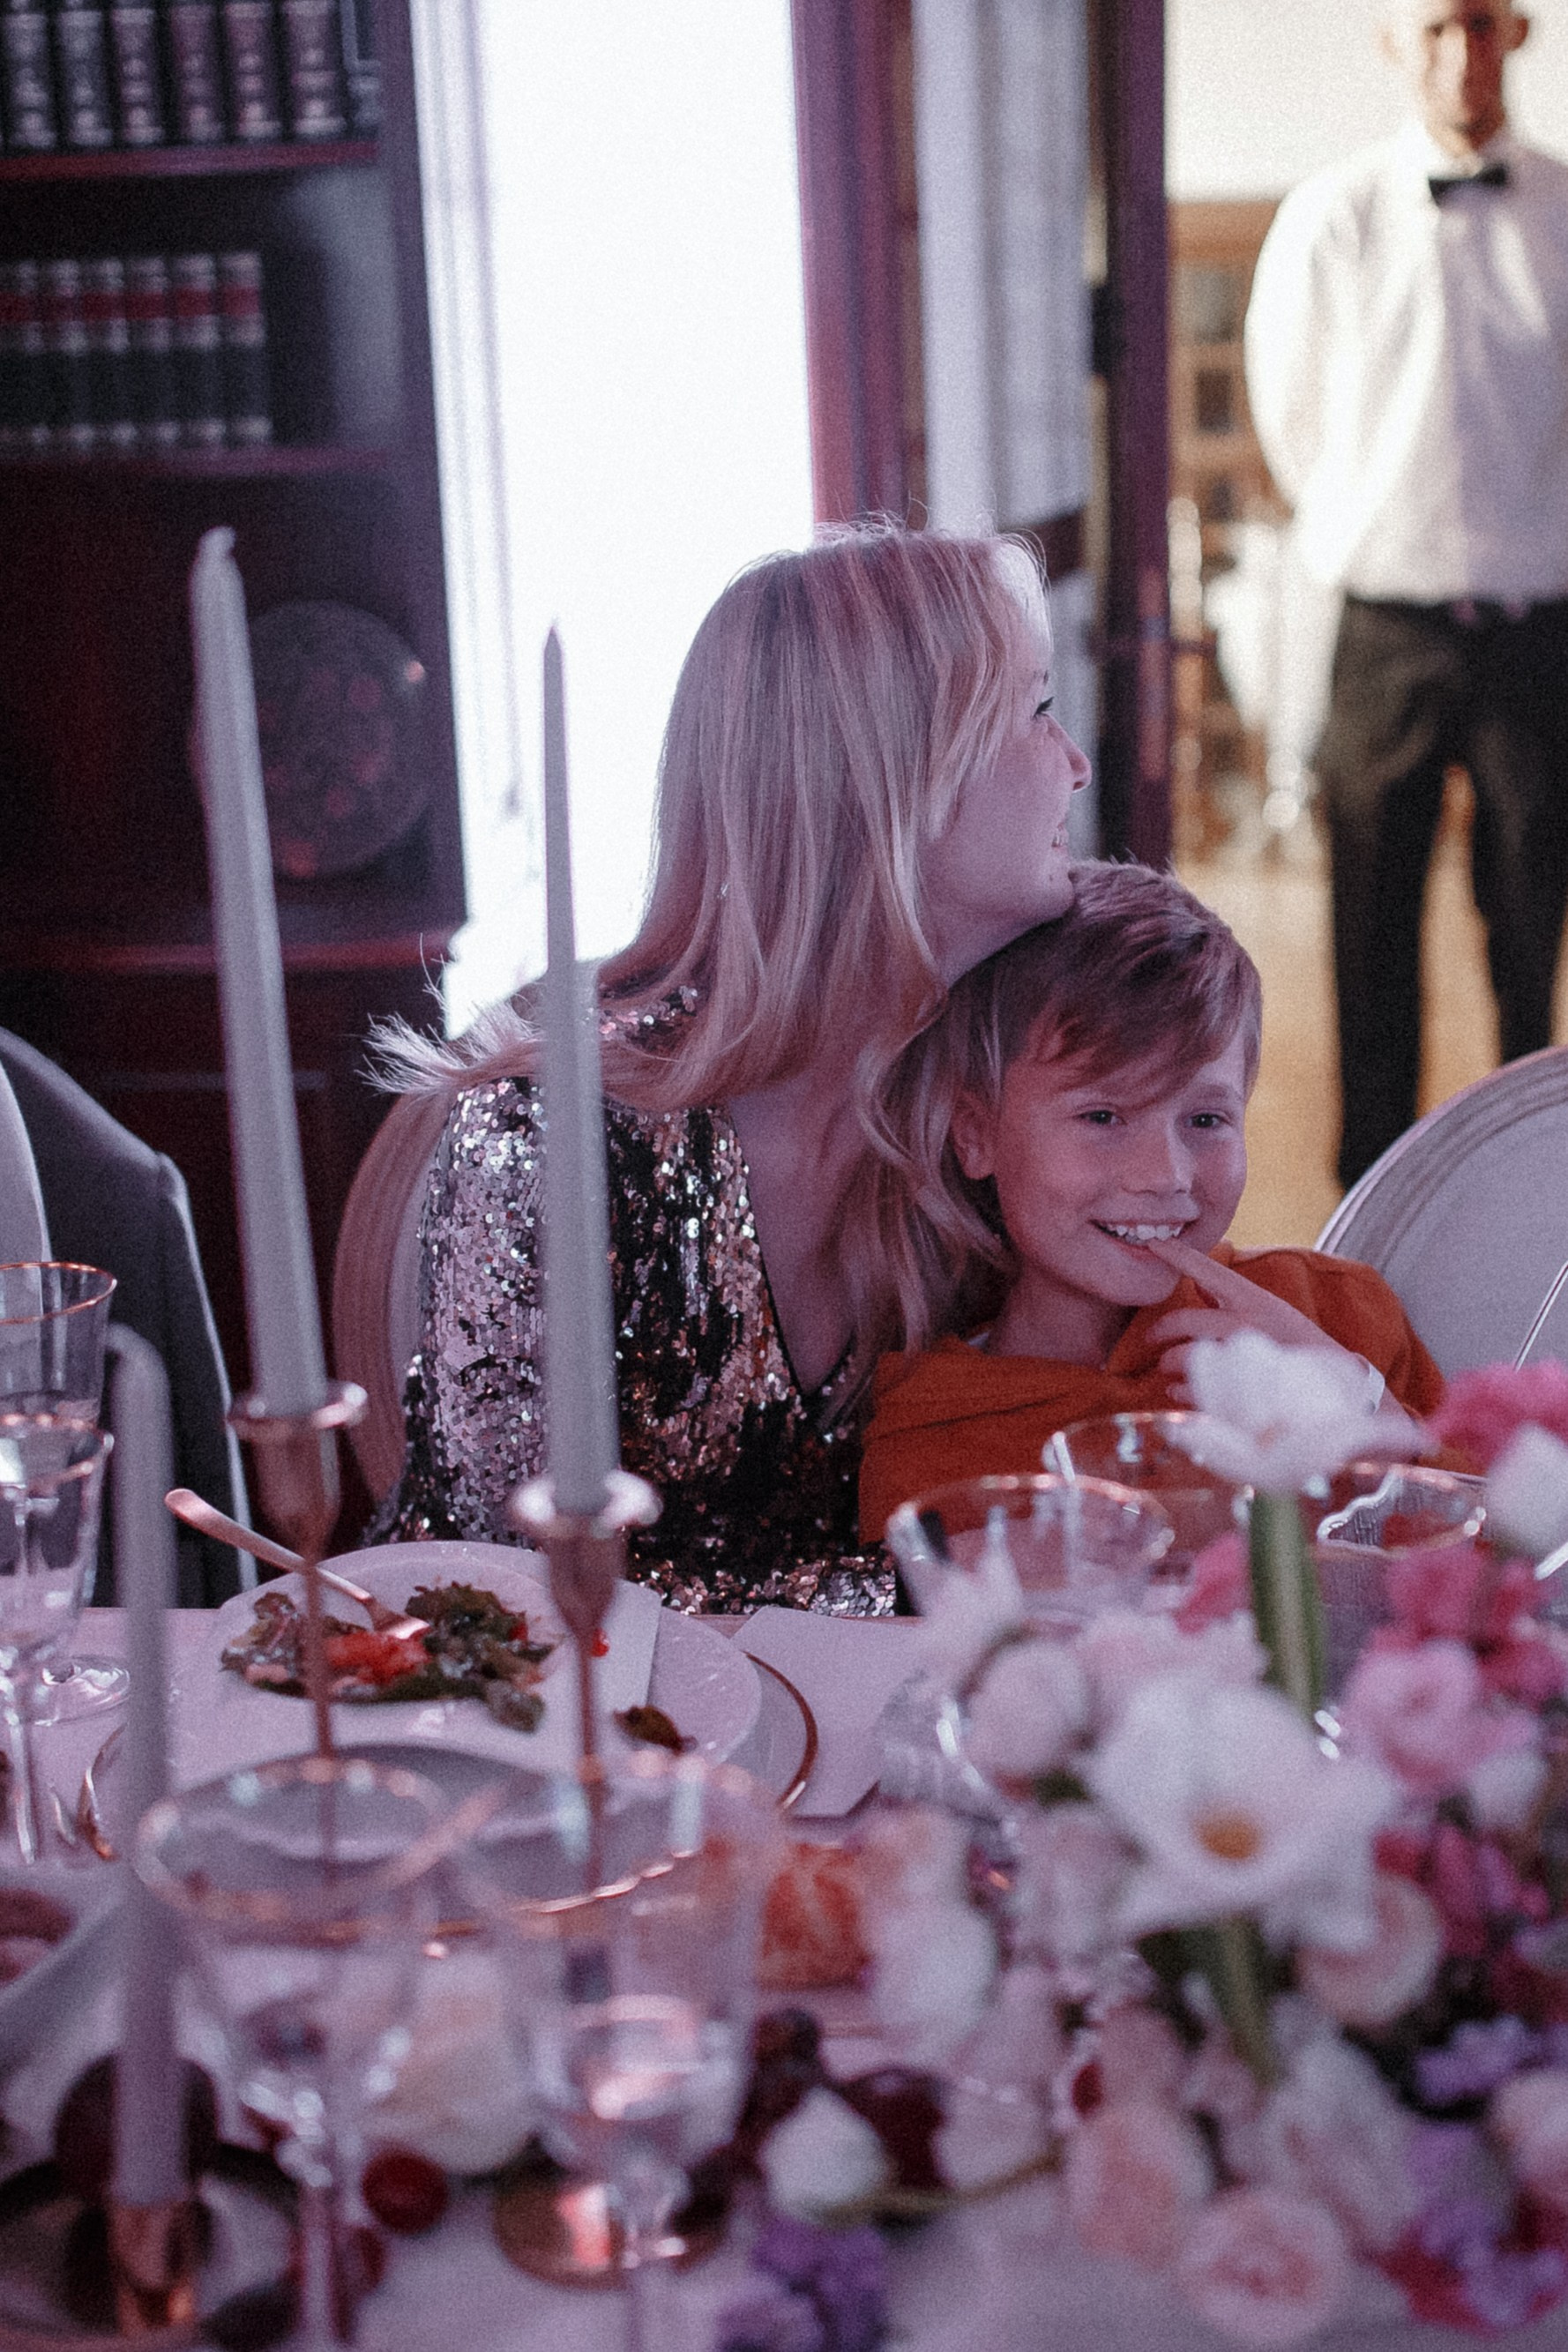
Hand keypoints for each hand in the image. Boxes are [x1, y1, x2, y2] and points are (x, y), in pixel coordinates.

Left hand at [1137, 1235, 1367, 1403]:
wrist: (1341, 1388)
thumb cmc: (1299, 1345)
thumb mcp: (1270, 1311)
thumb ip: (1231, 1299)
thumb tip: (1199, 1282)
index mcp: (1255, 1300)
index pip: (1209, 1270)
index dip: (1179, 1255)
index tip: (1154, 1243)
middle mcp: (1249, 1325)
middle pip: (1186, 1321)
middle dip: (1161, 1331)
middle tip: (1153, 1338)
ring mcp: (1245, 1359)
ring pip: (1186, 1357)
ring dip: (1169, 1364)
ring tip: (1169, 1368)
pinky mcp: (1241, 1392)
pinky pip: (1195, 1391)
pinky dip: (1180, 1391)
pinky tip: (1179, 1391)